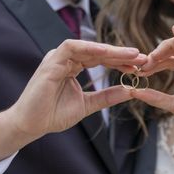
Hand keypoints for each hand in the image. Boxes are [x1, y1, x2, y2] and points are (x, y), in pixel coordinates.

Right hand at [2, 39, 145, 140]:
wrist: (30, 125)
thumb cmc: (52, 114)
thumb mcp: (86, 105)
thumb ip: (106, 96)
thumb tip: (129, 90)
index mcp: (72, 66)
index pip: (100, 59)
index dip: (120, 61)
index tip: (140, 65)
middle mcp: (65, 59)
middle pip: (97, 51)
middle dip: (120, 54)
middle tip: (142, 57)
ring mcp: (57, 58)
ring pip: (88, 47)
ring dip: (110, 50)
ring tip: (130, 55)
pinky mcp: (51, 62)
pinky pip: (71, 48)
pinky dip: (89, 48)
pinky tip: (106, 52)